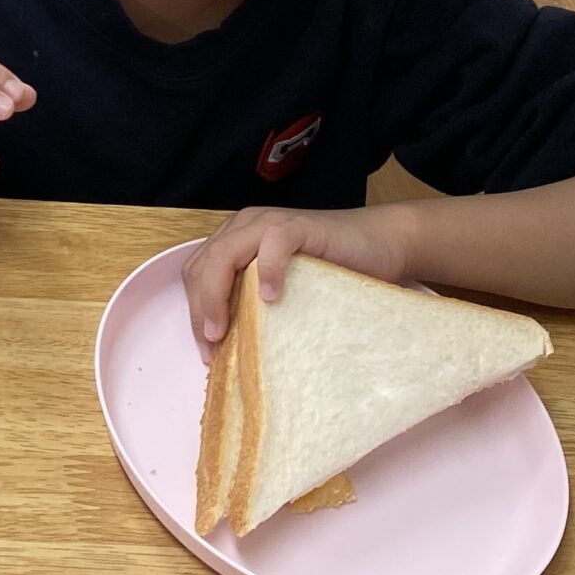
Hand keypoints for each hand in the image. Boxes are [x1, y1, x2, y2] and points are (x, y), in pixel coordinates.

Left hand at [183, 202, 415, 346]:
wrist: (380, 245)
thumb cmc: (332, 273)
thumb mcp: (283, 290)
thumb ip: (255, 304)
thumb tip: (230, 351)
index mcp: (235, 240)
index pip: (197, 272)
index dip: (194, 311)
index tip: (206, 351)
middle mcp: (245, 227)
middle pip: (203, 265)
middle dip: (200, 308)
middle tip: (213, 345)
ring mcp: (270, 223)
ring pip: (225, 253)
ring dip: (217, 294)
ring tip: (225, 330)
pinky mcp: (300, 226)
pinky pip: (273, 243)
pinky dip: (266, 270)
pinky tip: (270, 297)